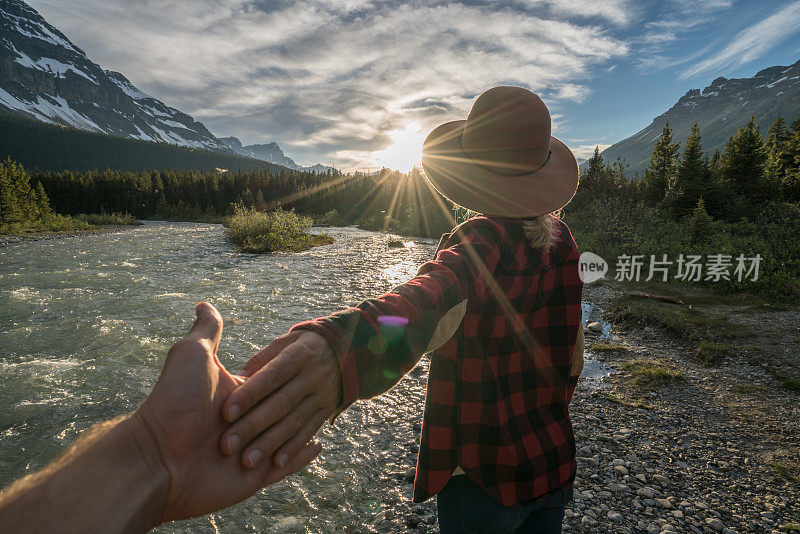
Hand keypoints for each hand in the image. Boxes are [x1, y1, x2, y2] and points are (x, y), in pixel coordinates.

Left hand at [135, 303, 321, 523]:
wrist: (157, 459)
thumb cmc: (173, 402)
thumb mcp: (191, 356)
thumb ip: (206, 331)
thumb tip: (203, 303)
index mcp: (239, 392)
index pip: (270, 380)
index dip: (276, 377)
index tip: (294, 366)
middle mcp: (248, 419)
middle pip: (281, 408)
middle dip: (279, 410)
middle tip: (290, 403)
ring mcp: (255, 449)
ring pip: (288, 434)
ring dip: (292, 432)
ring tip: (314, 423)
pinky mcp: (258, 477)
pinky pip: (290, 464)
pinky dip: (303, 456)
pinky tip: (319, 445)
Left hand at [219, 330, 341, 469]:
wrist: (348, 349)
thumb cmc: (302, 346)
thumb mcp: (285, 342)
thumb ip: (261, 361)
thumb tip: (235, 381)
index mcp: (298, 356)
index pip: (271, 377)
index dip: (249, 395)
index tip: (226, 412)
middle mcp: (312, 378)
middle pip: (280, 404)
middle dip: (253, 425)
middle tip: (227, 444)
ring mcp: (321, 397)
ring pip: (293, 422)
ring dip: (270, 443)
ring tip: (247, 461)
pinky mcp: (326, 412)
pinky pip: (309, 432)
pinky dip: (294, 450)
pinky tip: (277, 464)